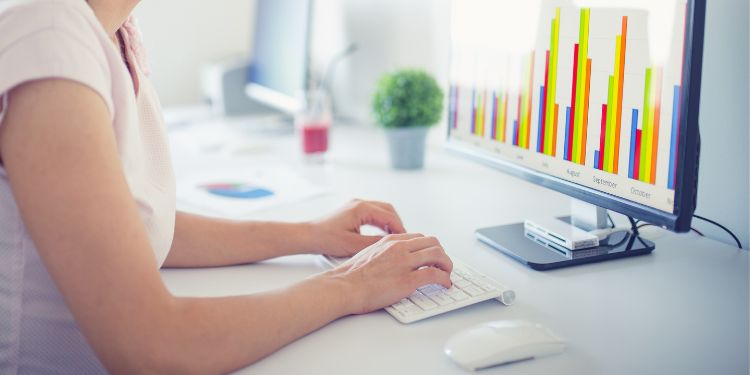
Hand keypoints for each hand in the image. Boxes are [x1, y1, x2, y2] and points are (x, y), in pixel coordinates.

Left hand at [308, 199, 406, 256]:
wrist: (308, 236)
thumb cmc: (326, 239)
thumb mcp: (354, 245)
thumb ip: (375, 243)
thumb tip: (392, 243)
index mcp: (361, 208)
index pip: (389, 216)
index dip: (400, 229)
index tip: (406, 240)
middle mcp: (359, 203)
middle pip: (388, 209)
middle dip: (397, 224)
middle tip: (404, 238)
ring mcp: (356, 205)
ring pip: (382, 210)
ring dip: (390, 222)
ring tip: (395, 238)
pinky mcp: (353, 210)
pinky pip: (373, 212)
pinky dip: (381, 222)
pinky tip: (383, 234)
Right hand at [324, 233, 453, 314]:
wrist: (343, 286)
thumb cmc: (350, 276)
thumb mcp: (367, 253)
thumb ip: (383, 253)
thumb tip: (392, 261)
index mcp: (389, 241)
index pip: (419, 237)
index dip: (429, 246)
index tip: (432, 254)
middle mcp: (399, 248)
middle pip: (433, 243)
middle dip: (442, 253)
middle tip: (443, 264)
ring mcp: (405, 262)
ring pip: (438, 255)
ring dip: (447, 265)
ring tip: (448, 274)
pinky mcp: (408, 279)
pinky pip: (436, 275)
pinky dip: (445, 279)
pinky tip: (445, 284)